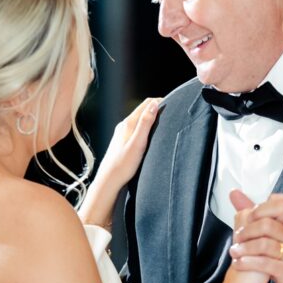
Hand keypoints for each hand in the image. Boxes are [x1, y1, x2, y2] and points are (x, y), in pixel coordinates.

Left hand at [79, 98, 160, 226]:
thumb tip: (154, 105)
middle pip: (143, 110)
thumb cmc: (123, 165)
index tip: (174, 104)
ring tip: (165, 122)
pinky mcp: (122, 141)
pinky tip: (152, 135)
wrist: (109, 180)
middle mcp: (124, 126)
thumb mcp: (138, 143)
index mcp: (128, 123)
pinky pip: (137, 128)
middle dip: (157, 108)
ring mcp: (122, 133)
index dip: (161, 101)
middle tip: (172, 112)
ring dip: (152, 118)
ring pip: (140, 119)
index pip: (146, 104)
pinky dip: (146, 127)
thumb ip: (145, 123)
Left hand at [228, 190, 282, 282]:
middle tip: (237, 236)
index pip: (281, 204)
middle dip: (247, 230)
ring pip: (263, 244)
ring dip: (243, 248)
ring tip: (235, 251)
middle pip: (267, 223)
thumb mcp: (275, 233)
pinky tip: (238, 264)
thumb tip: (235, 193)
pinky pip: (264, 263)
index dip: (261, 207)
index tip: (250, 215)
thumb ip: (254, 212)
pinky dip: (247, 263)